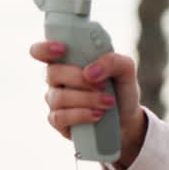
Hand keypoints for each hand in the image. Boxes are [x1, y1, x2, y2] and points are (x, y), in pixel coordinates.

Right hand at [29, 41, 146, 166]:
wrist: (127, 118)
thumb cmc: (120, 88)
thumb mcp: (126, 69)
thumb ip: (113, 61)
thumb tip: (90, 72)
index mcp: (67, 60)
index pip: (41, 51)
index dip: (45, 48)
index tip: (62, 49)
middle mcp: (56, 79)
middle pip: (52, 73)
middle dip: (79, 78)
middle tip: (104, 85)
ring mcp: (55, 100)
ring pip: (59, 97)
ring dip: (87, 99)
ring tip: (109, 102)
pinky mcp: (58, 121)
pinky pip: (60, 117)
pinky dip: (82, 115)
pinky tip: (98, 115)